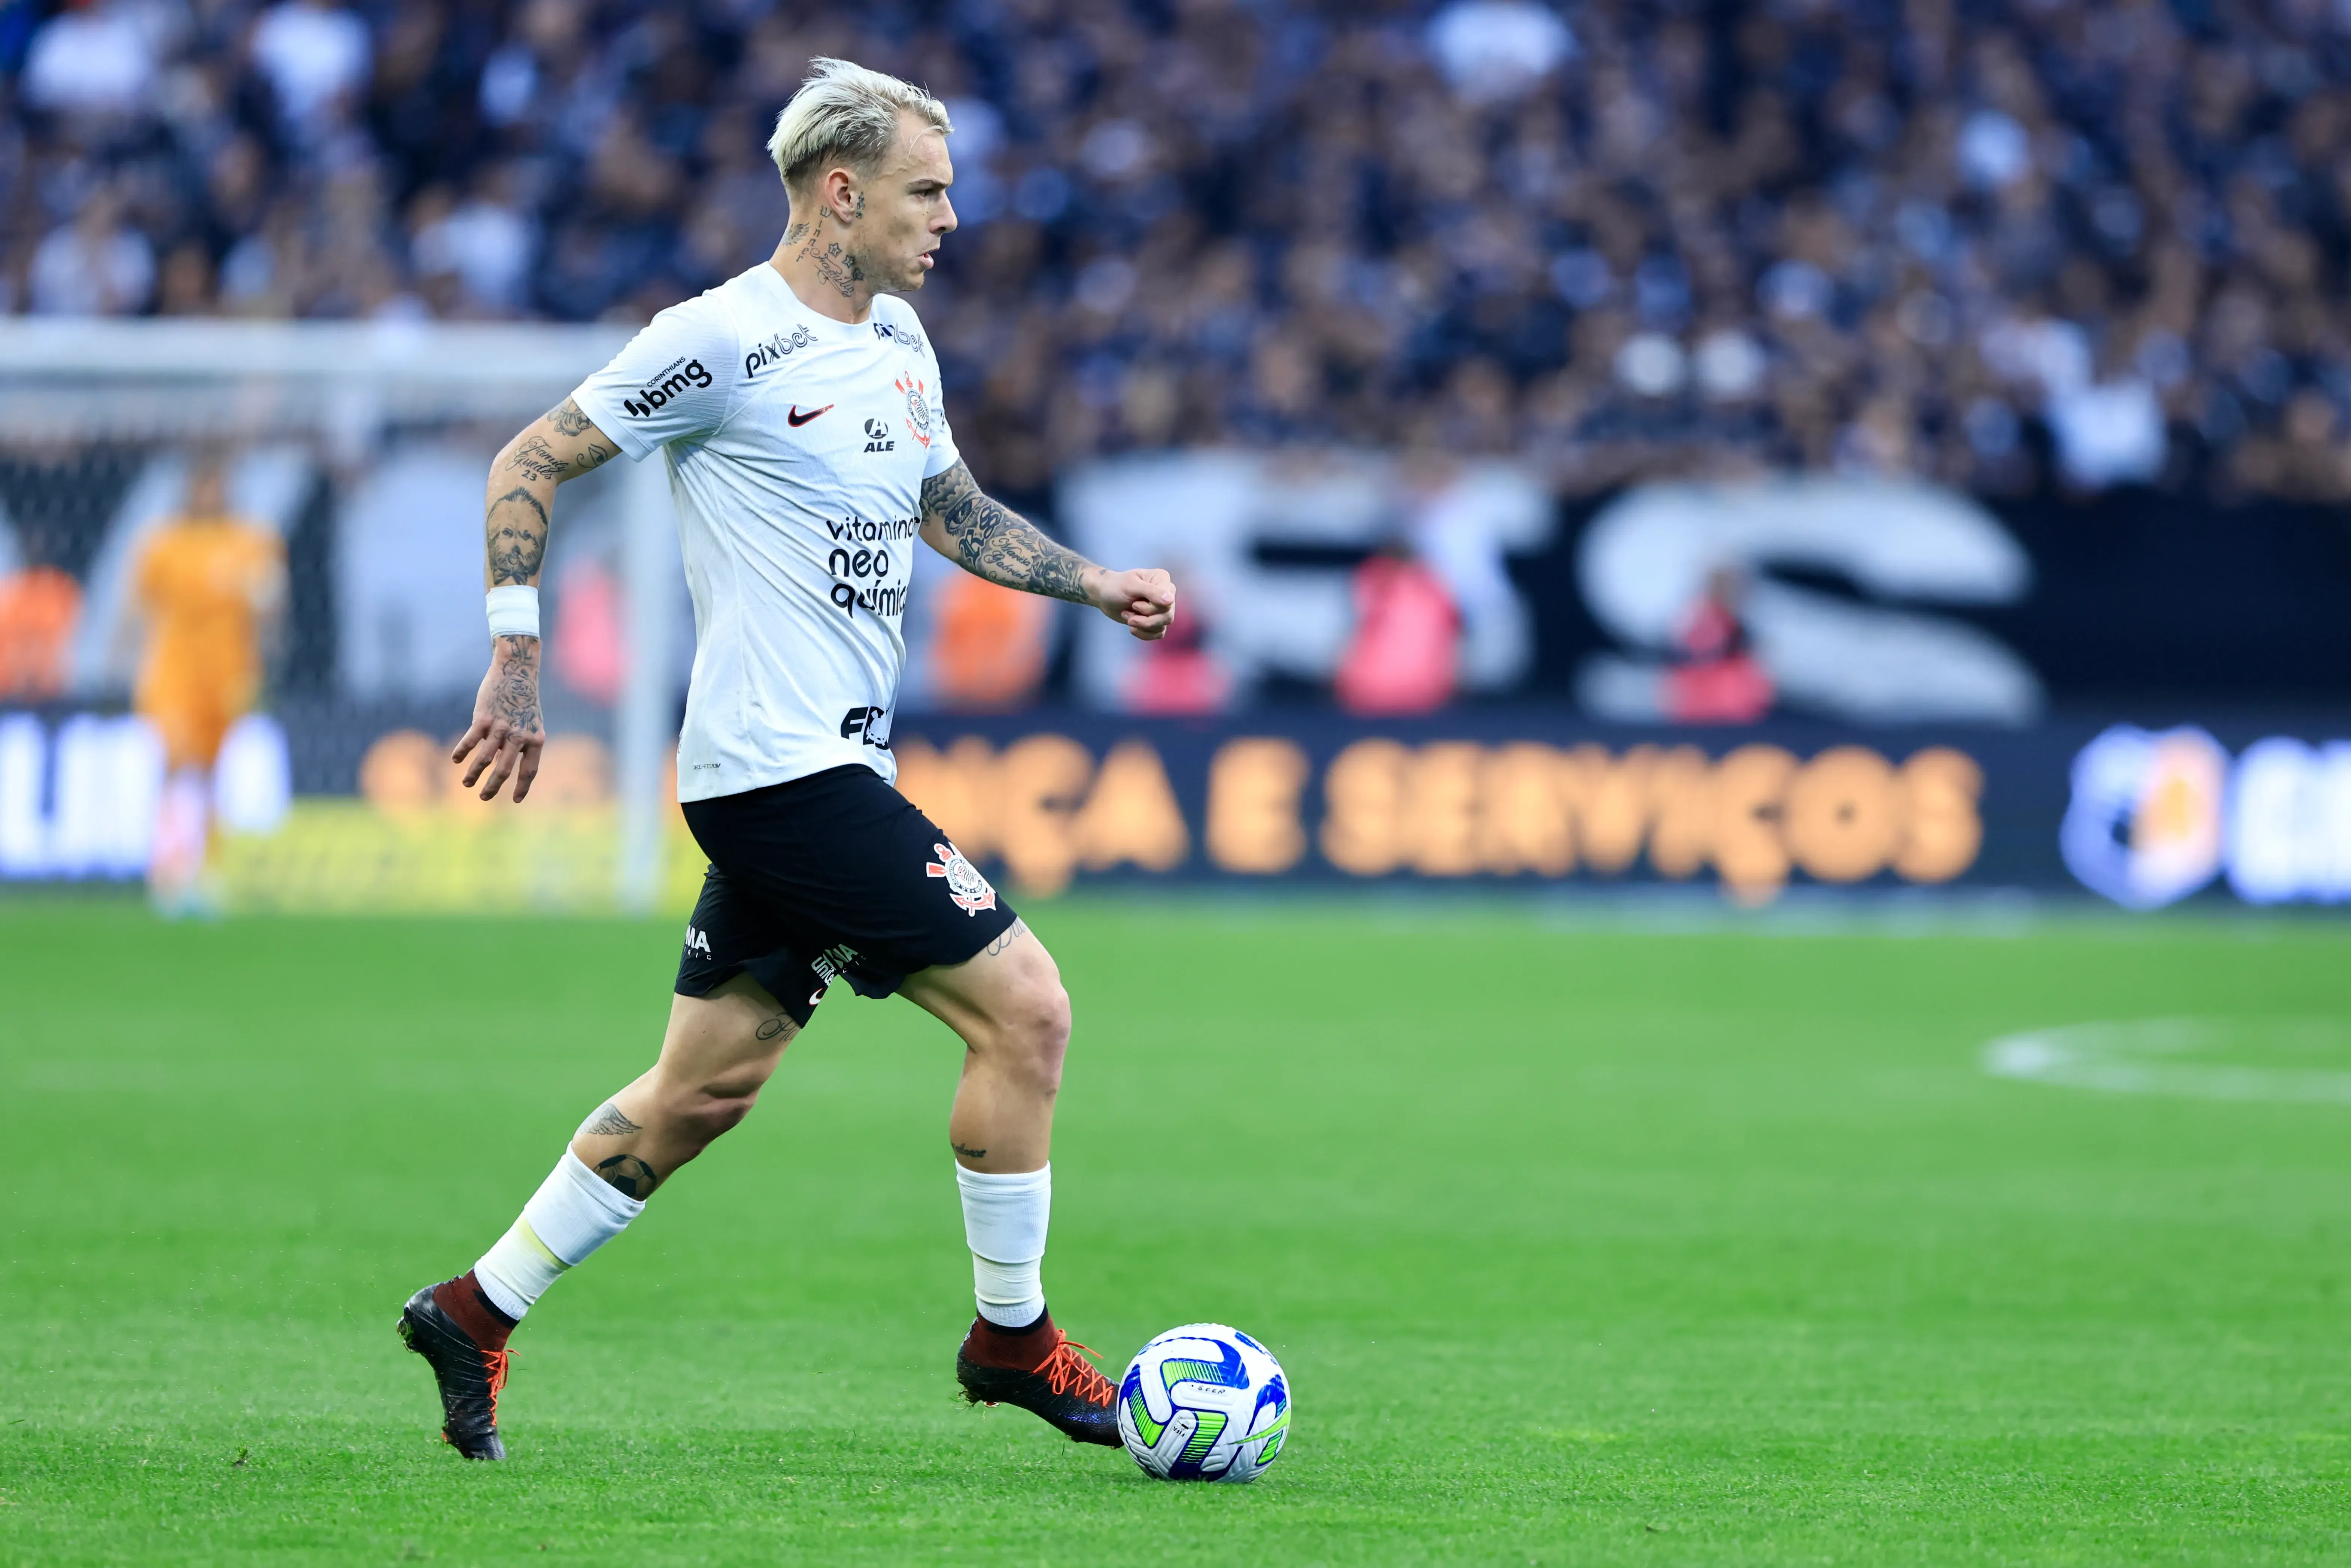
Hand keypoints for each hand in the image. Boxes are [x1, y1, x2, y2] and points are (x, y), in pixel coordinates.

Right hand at [452, 635, 544, 801]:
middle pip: (505, 770)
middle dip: (493, 787)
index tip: (515, 800)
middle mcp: (519, 736)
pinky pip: (471, 740)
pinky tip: (455, 760)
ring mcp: (501, 727)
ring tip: (466, 785)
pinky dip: (462, 752)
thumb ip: (519, 744)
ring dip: (474, 774)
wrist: (517, 670)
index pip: (530, 770)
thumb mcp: (529, 723)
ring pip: (485, 758)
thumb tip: (500, 763)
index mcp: (536, 739)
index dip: (522, 787)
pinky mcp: (484, 717)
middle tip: (483, 798)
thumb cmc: (523, 700)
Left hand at [1087, 566, 1176, 640]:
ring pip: (1162, 626)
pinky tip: (1132, 628)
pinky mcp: (1156, 620)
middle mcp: (1166, 593)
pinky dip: (1144, 634)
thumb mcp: (1131, 586)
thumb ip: (1151, 592)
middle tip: (1127, 614)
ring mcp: (1162, 608)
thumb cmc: (1115, 586)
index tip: (1134, 604)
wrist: (1104, 596)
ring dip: (1141, 626)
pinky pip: (1158, 634)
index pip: (1168, 602)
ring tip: (1127, 616)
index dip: (1150, 608)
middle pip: (1167, 616)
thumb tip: (1170, 600)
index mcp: (1162, 579)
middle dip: (1145, 620)